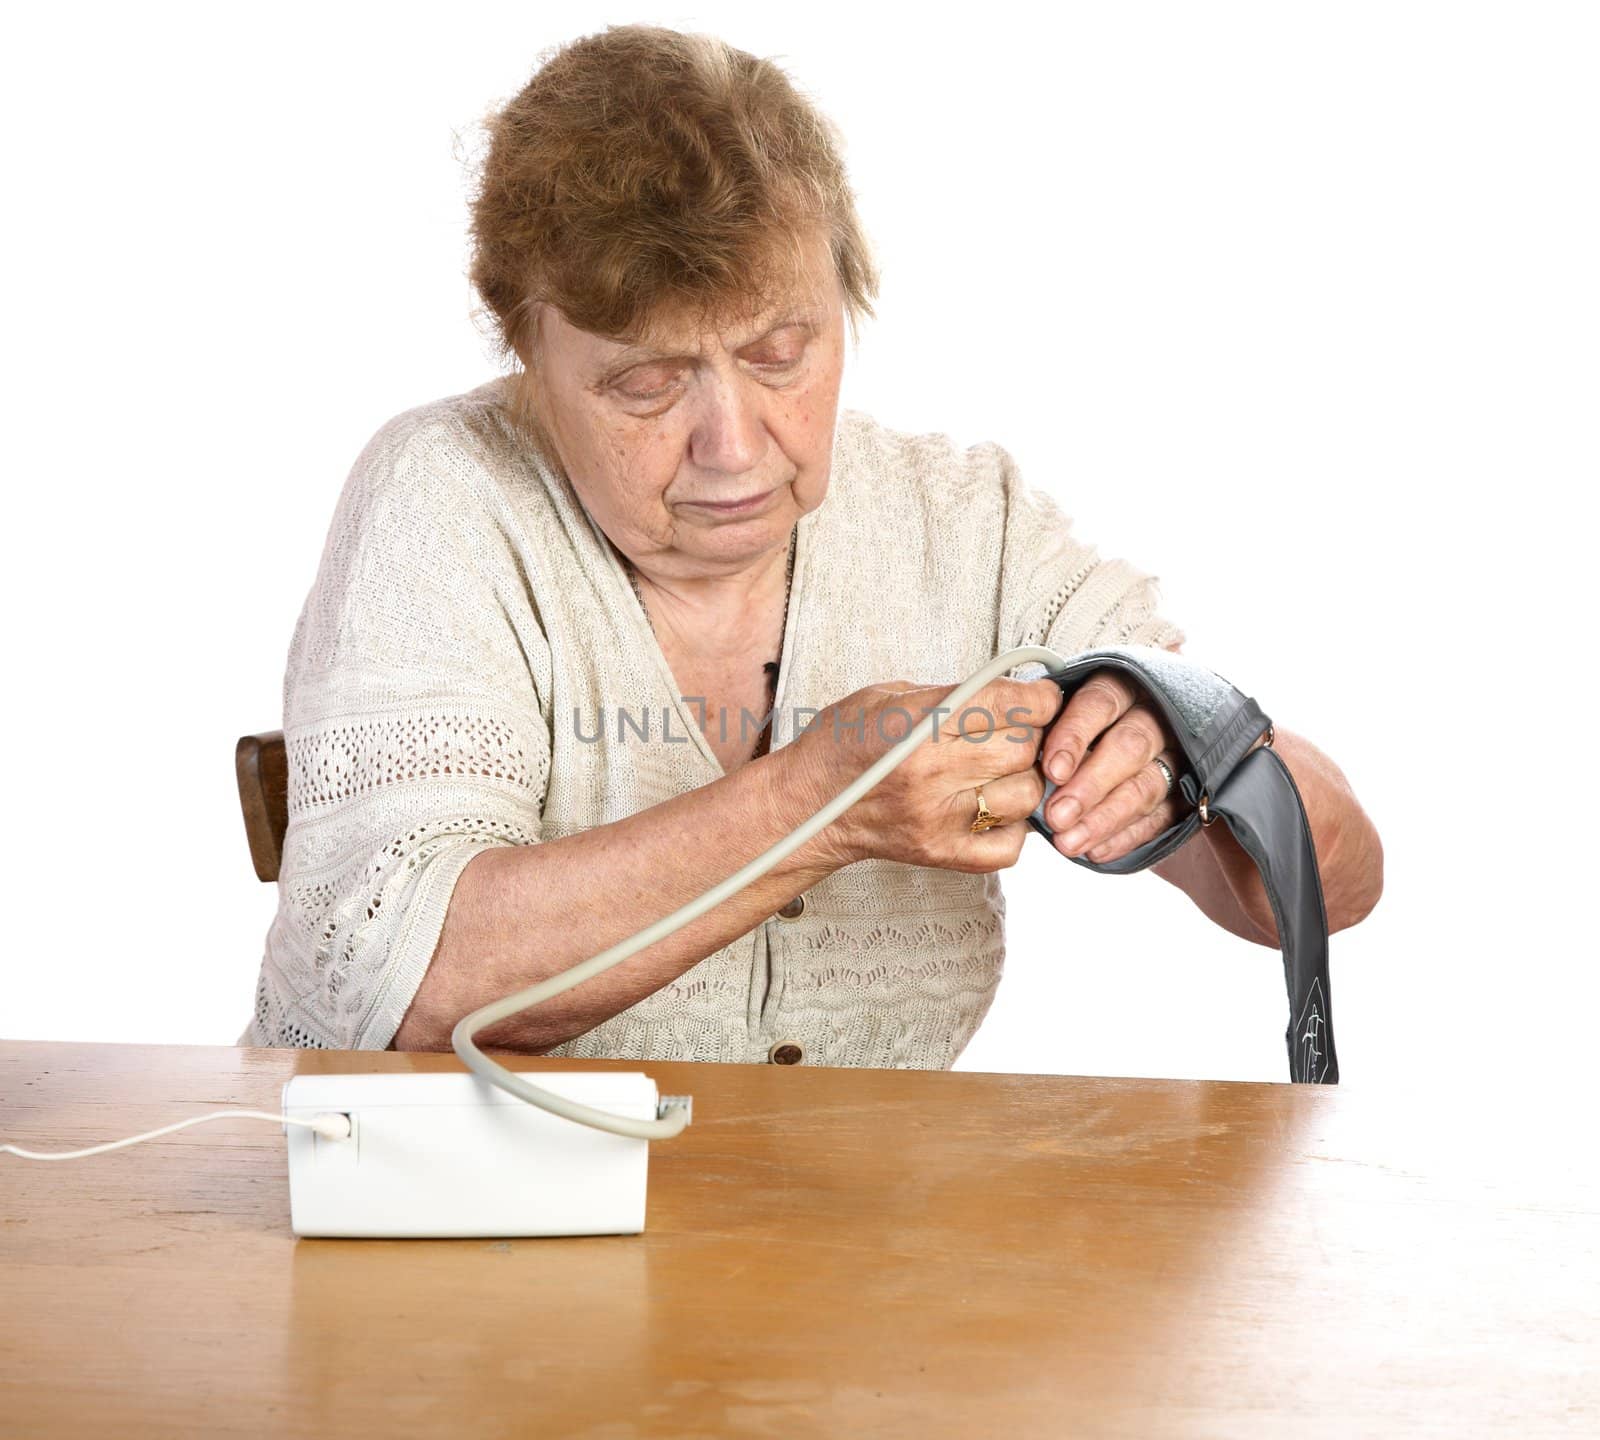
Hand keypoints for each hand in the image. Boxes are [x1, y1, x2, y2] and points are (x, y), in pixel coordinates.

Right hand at [789, 675, 1063, 873]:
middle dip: (1030, 734)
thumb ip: (950, 693)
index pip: (1009, 704)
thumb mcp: (887, 695)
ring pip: (1025, 795)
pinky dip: (1013, 824)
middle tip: (1015, 731)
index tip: (1042, 696)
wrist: (808, 806)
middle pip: (1023, 747)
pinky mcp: (944, 854)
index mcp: (918, 724)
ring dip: (1022, 778)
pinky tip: (991, 807)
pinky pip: (1012, 844)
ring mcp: (940, 819)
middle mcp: (931, 773)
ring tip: (999, 770)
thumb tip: (1010, 689)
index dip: (1039, 697)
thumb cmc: (843, 745)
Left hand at [1039, 668, 1188, 862]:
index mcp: (1120, 687)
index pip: (1099, 703)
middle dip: (1090, 785)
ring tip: (1068, 843)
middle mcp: (1153, 716)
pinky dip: (1127, 837)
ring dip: (1105, 819)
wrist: (1142, 736)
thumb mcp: (1066, 711)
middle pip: (1129, 746)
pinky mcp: (1185, 792)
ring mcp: (1175, 755)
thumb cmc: (1083, 726)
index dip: (1075, 736)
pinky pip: (1161, 817)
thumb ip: (1049, 729)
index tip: (1052, 770)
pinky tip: (1096, 852)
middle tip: (1057, 816)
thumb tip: (1022, 763)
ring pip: (1146, 786)